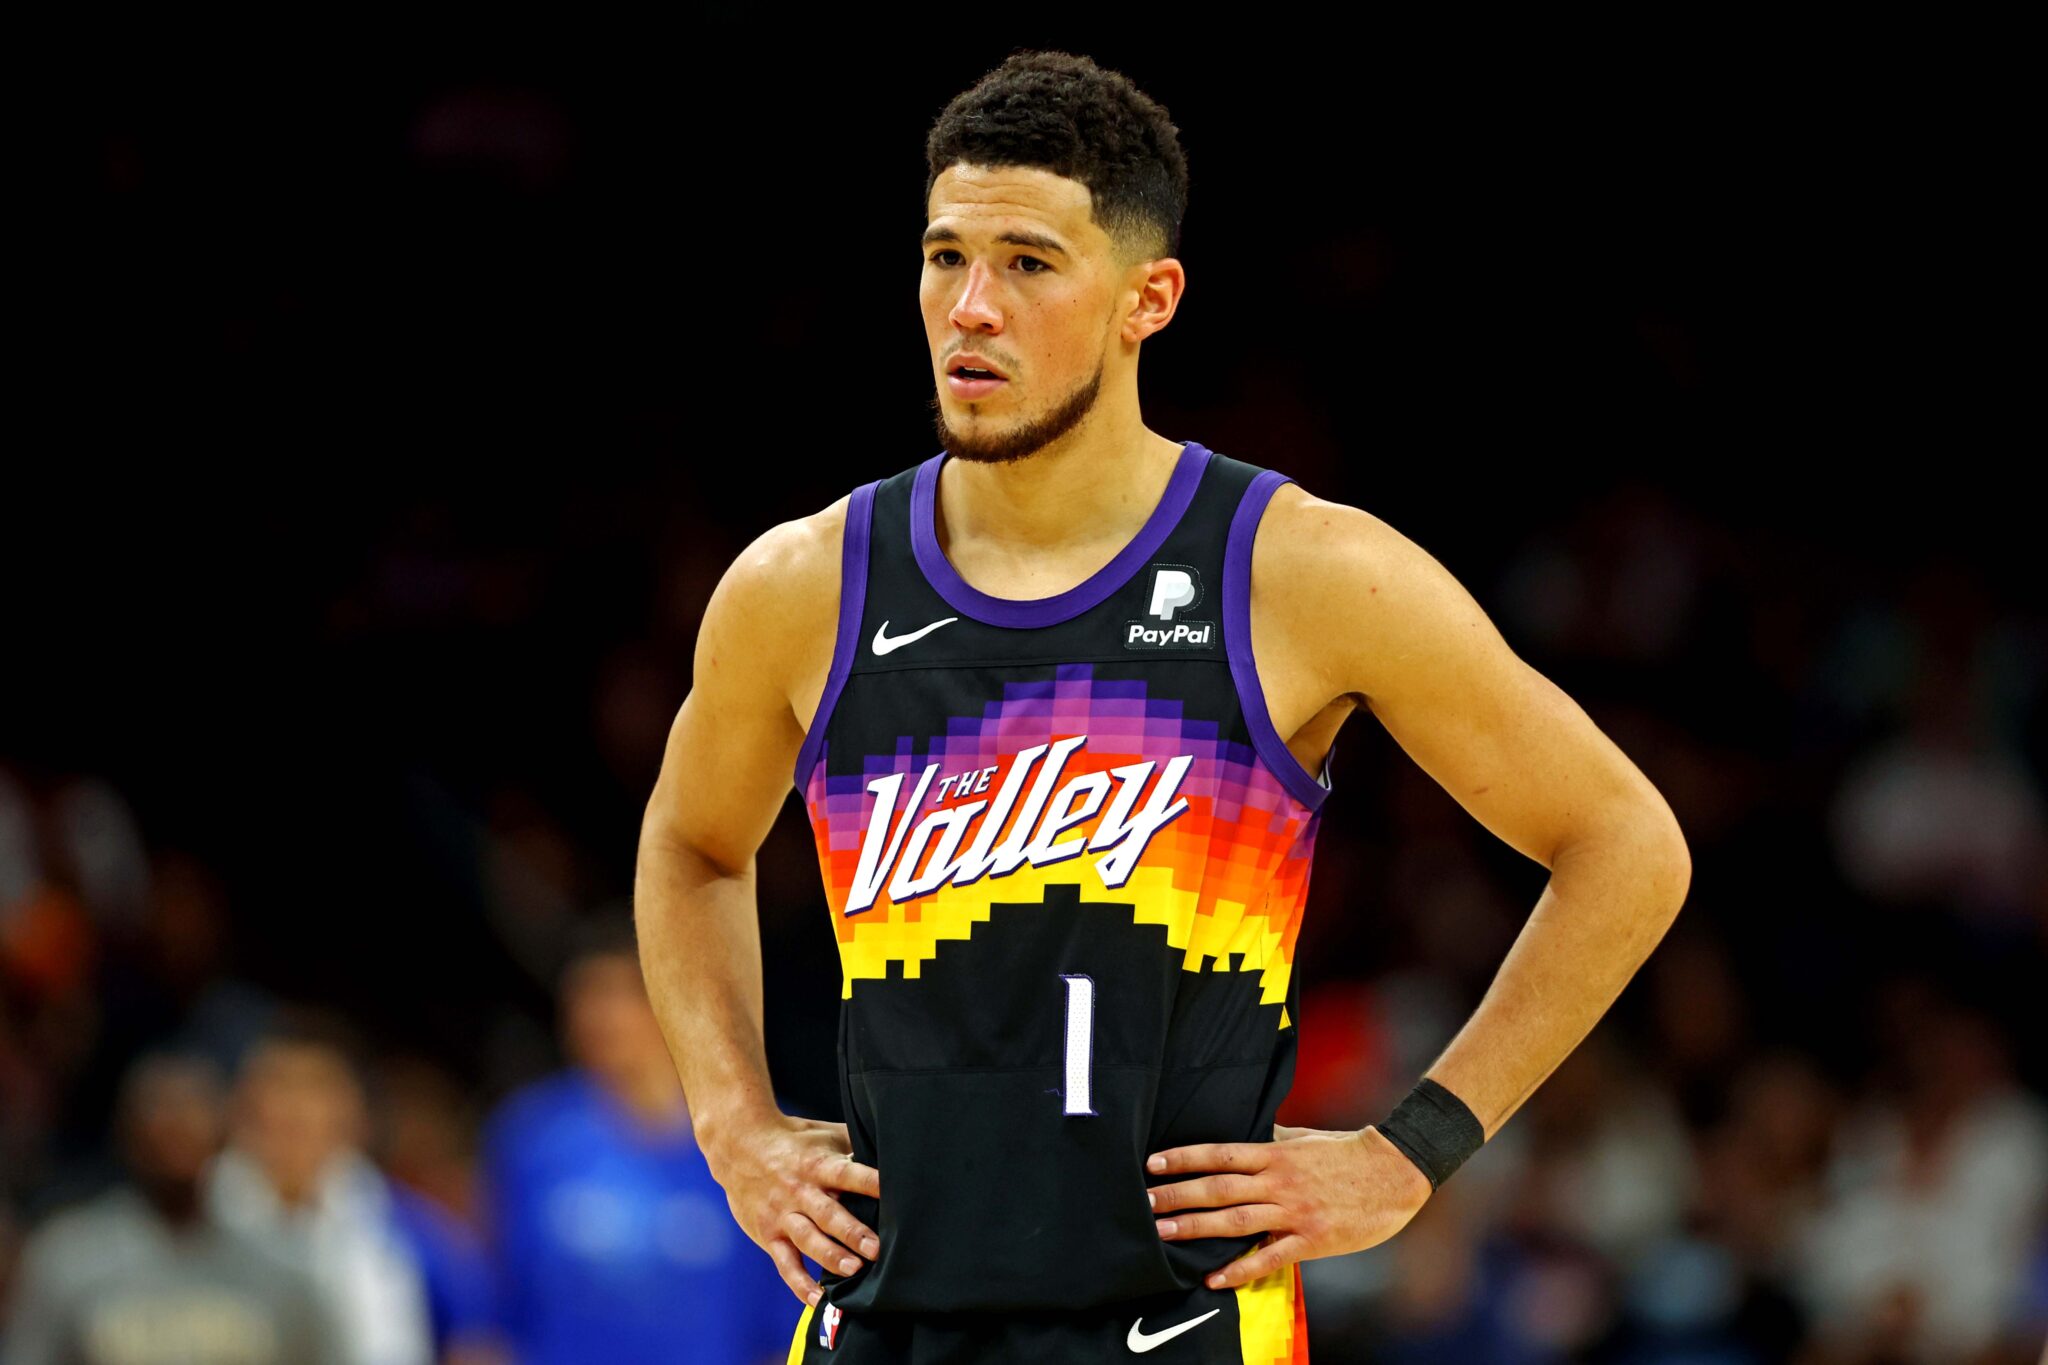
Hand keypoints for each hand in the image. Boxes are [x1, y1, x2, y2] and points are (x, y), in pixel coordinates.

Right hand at [704, 1112, 882, 1305]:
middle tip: (876, 1249)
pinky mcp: (768, 1234)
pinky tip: (817, 1299)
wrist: (739, 1145)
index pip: (849, 1174)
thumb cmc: (794, 1139)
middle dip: (853, 1232)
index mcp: (819, 1165)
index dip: (870, 1183)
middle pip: (829, 1213)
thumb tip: (893, 1150)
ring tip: (854, 1270)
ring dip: (830, 1256)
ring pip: (807, 1239)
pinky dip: (799, 1284)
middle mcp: (801, 1191)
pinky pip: (785, 1263)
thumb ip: (855, 1145)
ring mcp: (783, 1214)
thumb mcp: (826, 1134)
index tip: (893, 1194)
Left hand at [1144, 1122, 1432, 1289]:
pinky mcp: (1311, 1240)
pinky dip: (1239, 1269)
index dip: (1184, 1158)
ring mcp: (1294, 1212)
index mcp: (1275, 1154)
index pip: (1220, 1154)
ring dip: (1196, 1228)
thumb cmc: (1346, 1152)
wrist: (1395, 1173)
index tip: (1153, 1162)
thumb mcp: (1303, 1137)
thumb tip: (1241, 1132)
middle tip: (1144, 1203)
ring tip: (1163, 1233)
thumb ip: (1270, 1138)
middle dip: (1178, 1195)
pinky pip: (1268, 1258)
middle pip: (1218, 1189)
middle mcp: (1279, 1182)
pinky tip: (1213, 1278)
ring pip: (1235, 1221)